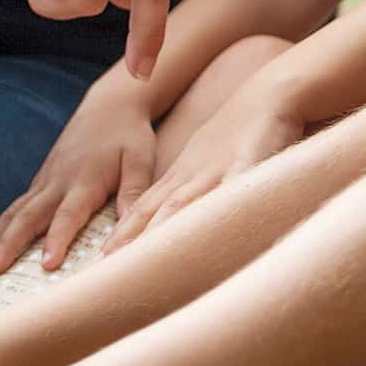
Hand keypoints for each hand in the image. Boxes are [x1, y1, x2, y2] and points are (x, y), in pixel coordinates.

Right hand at [0, 74, 157, 276]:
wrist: (109, 107)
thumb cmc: (129, 136)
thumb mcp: (141, 160)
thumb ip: (134, 193)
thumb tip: (132, 227)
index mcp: (84, 180)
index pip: (68, 215)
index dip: (57, 239)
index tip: (47, 264)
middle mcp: (57, 183)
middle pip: (28, 217)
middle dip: (8, 245)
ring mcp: (44, 182)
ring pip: (13, 215)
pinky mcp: (39, 183)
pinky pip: (13, 210)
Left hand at [100, 81, 305, 254]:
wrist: (268, 95)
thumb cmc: (236, 134)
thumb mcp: (204, 164)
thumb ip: (187, 194)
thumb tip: (169, 228)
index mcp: (180, 176)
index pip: (142, 210)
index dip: (121, 237)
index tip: (97, 264)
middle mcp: (192, 175)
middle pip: (155, 211)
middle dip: (129, 241)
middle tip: (105, 270)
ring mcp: (217, 170)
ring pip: (182, 205)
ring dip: (159, 232)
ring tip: (142, 262)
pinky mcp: (247, 165)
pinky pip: (231, 192)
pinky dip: (218, 211)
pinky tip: (211, 233)